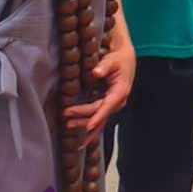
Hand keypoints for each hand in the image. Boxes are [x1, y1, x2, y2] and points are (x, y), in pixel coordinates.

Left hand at [63, 23, 135, 146]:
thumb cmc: (118, 59)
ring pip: (100, 119)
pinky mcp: (108, 105)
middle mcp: (118, 101)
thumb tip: (96, 72)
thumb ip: (104, 66)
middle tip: (67, 119)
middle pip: (100, 114)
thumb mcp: (112, 60)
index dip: (98, 117)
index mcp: (120, 91)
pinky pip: (99, 117)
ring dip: (85, 124)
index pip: (107, 106)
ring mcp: (113, 104)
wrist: (125, 58)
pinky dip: (90, 124)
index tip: (88, 126)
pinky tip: (82, 133)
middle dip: (84, 119)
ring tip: (69, 126)